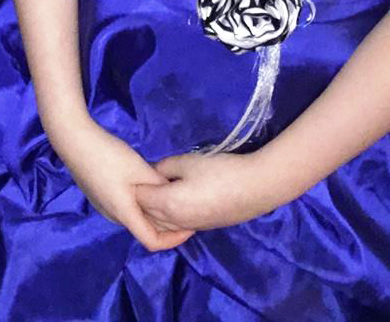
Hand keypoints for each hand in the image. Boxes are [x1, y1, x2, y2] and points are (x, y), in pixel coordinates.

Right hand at [53, 122, 192, 251]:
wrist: (74, 140)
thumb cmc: (108, 156)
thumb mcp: (140, 168)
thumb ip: (159, 184)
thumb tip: (174, 194)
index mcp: (124, 214)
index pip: (153, 242)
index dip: (174, 240)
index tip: (190, 226)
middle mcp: (113, 216)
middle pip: (144, 229)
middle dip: (166, 223)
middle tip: (183, 206)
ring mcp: (103, 206)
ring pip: (133, 217)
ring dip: (151, 211)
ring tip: (165, 194)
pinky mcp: (97, 195)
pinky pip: (124, 207)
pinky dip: (139, 203)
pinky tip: (142, 184)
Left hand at [135, 151, 278, 232]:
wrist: (256, 188)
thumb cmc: (220, 171)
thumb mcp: (187, 162)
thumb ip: (164, 167)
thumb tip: (152, 172)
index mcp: (168, 204)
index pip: (139, 198)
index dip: (134, 184)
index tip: (133, 170)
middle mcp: (176, 221)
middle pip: (147, 214)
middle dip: (141, 199)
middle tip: (142, 179)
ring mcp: (191, 227)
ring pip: (162, 224)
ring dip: (155, 210)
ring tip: (157, 190)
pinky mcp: (204, 227)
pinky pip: (177, 225)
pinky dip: (169, 216)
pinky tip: (174, 200)